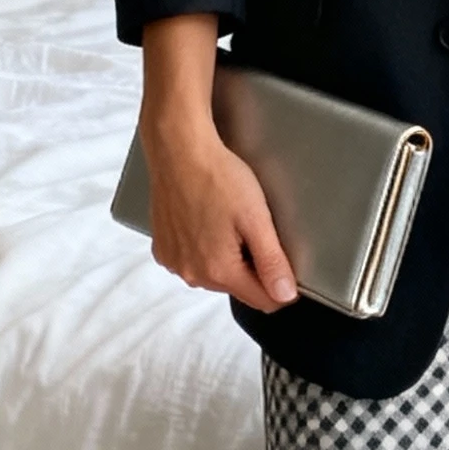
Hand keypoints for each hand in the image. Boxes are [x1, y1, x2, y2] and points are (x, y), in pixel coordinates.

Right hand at [139, 11, 296, 309]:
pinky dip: (204, 247)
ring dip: (228, 256)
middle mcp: (191, 274)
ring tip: (228, 219)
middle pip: (238, 287)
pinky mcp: (163, 248)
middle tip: (252, 227)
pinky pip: (193, 260)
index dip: (280, 283)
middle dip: (252, 266)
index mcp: (218, 270)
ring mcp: (174, 262)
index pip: (263, 300)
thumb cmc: (216, 177)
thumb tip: (285, 296)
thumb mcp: (256, 218)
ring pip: (216, 274)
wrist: (177, 149)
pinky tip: (207, 220)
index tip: (282, 257)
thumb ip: (272, 261)